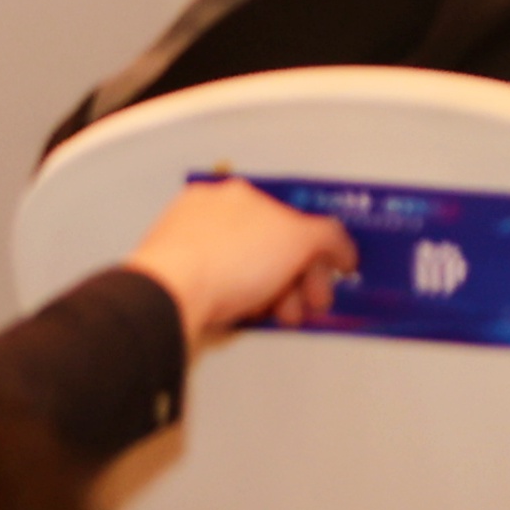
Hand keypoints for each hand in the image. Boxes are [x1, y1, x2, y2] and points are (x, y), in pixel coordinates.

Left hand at [123, 178, 359, 347]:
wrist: (169, 298)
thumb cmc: (224, 260)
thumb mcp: (300, 240)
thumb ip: (328, 237)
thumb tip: (341, 245)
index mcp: (240, 193)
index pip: (291, 218)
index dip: (317, 250)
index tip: (326, 272)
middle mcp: (209, 212)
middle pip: (268, 246)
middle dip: (295, 278)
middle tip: (307, 302)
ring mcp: (185, 244)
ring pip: (242, 269)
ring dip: (269, 294)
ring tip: (278, 315)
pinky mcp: (170, 278)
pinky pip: (216, 289)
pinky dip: (236, 302)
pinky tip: (244, 315)